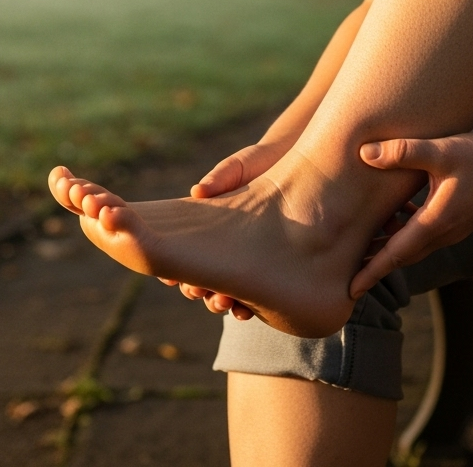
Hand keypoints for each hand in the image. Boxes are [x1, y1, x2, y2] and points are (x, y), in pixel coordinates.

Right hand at [160, 139, 294, 319]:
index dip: (173, 269)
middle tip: (198, 291)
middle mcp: (224, 247)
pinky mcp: (272, 267)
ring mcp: (248, 259)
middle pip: (200, 279)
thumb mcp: (240, 166)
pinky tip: (246, 310)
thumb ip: (221, 176)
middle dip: (196, 290)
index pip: (183, 253)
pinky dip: (247, 306)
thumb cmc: (261, 163)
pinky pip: (257, 296)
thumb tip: (198, 192)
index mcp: (208, 226)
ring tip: (224, 302)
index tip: (170, 277)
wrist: (302, 165)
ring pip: (226, 291)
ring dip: (220, 302)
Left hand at [350, 132, 472, 297]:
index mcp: (436, 223)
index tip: (350, 291)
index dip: (371, 273)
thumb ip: (402, 152)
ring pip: (413, 246)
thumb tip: (365, 154)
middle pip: (401, 256)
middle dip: (373, 264)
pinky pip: (425, 233)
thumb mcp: (440, 150)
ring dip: (388, 245)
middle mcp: (444, 233)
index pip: (396, 255)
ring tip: (361, 239)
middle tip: (344, 268)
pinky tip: (397, 208)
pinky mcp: (458, 220)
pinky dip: (405, 229)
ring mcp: (453, 229)